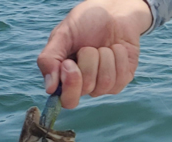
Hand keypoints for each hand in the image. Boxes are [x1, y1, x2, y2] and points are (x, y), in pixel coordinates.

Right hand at [37, 0, 151, 108]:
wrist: (113, 11)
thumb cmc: (85, 22)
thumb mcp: (61, 35)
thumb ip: (49, 59)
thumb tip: (49, 88)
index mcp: (66, 78)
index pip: (67, 101)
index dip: (70, 85)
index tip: (69, 64)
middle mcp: (85, 86)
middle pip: (86, 89)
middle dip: (88, 62)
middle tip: (87, 48)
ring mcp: (104, 85)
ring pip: (105, 82)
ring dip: (104, 57)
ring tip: (102, 46)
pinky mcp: (122, 79)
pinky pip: (120, 76)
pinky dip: (118, 56)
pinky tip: (115, 48)